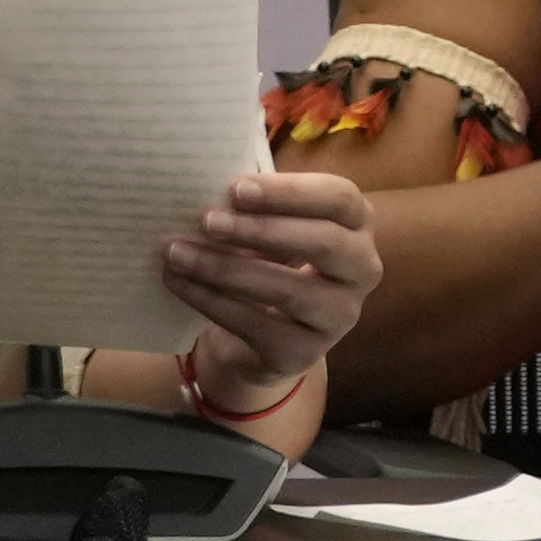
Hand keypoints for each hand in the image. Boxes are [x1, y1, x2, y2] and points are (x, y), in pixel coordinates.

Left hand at [157, 166, 377, 392]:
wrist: (271, 335)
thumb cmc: (275, 262)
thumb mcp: (276, 229)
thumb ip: (258, 208)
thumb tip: (212, 195)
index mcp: (359, 223)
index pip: (338, 198)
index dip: (289, 192)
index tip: (236, 188)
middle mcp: (363, 269)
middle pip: (323, 242)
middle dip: (260, 229)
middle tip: (207, 221)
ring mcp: (340, 315)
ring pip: (286, 289)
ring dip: (225, 268)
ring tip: (178, 253)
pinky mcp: (307, 352)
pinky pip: (256, 325)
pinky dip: (211, 302)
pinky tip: (179, 283)